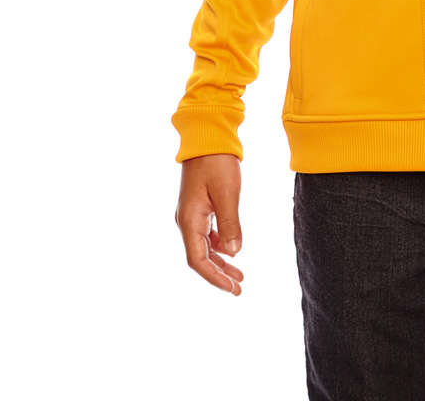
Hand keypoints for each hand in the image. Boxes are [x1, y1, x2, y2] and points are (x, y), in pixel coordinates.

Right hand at [175, 153, 245, 294]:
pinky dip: (218, 245)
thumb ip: (230, 224)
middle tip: (239, 288)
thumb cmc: (217, 162)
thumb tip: (234, 253)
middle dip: (218, 274)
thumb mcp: (227, 193)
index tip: (232, 288)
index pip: (198, 260)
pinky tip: (230, 249)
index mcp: (189, 220)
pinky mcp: (198, 205)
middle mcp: (186, 220)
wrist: (207, 136)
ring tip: (239, 274)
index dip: (215, 278)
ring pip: (203, 246)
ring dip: (220, 261)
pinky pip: (206, 233)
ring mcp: (191, 213)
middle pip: (199, 257)